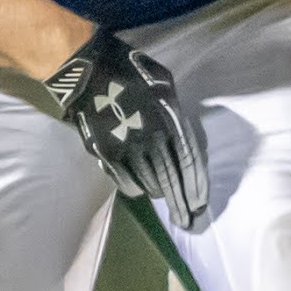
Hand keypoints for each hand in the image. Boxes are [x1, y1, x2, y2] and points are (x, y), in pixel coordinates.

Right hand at [44, 28, 209, 231]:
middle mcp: (150, 138)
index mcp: (169, 119)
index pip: (188, 163)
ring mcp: (126, 148)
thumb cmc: (132, 71)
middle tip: (187, 221)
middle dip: (181, 204)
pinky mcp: (106, 155)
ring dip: (159, 193)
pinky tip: (141, 187)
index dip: (196, 187)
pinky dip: (137, 188)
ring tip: (163, 196)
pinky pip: (126, 183)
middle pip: (170, 181)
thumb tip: (185, 141)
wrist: (90, 70)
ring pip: (149, 185)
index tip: (200, 205)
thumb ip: (177, 114)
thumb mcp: (165, 85)